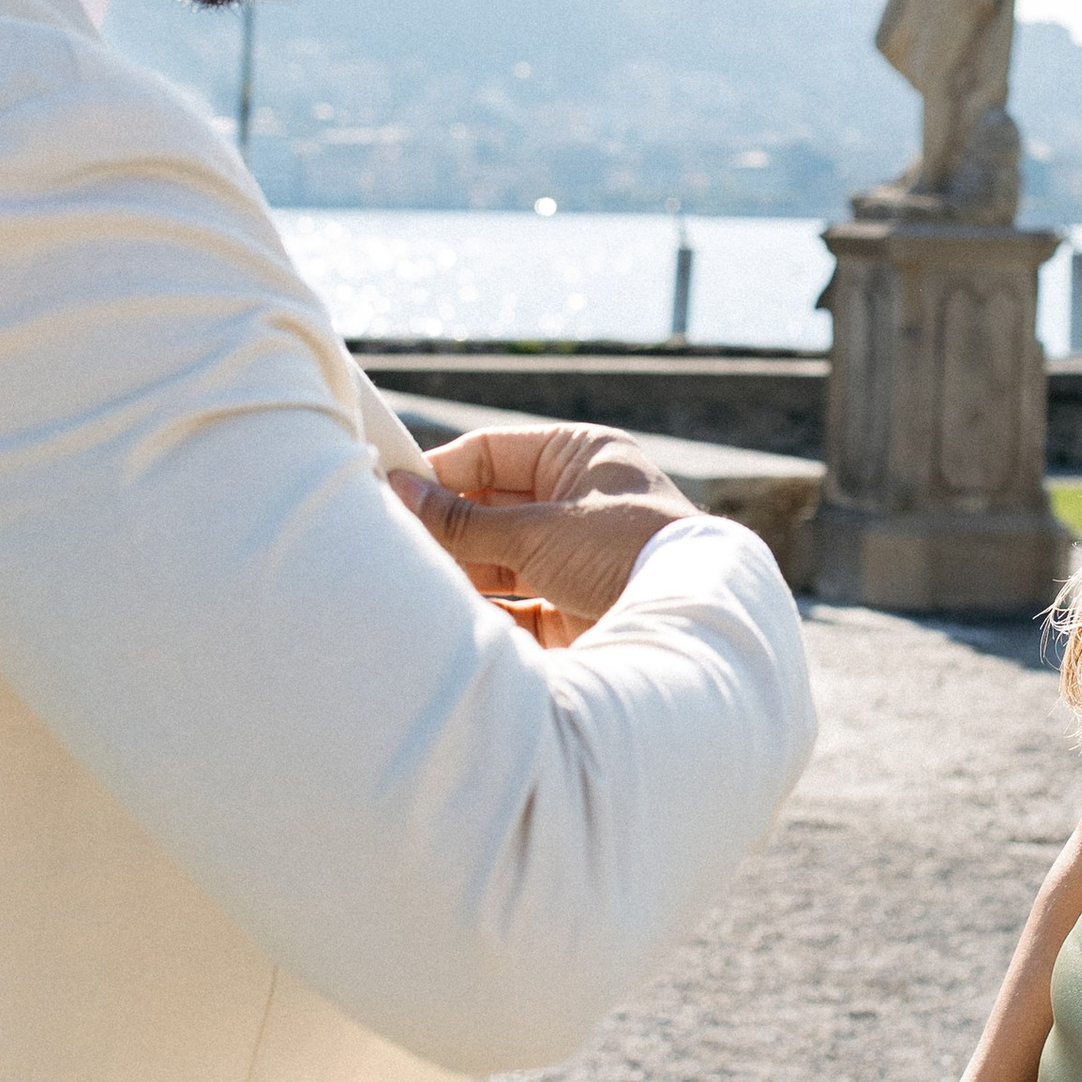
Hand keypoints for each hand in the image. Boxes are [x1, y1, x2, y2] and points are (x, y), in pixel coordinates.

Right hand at [390, 422, 692, 643]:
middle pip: (489, 509)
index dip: (438, 473)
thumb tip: (399, 492)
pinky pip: (516, 605)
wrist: (693, 626)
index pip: (488, 455)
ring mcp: (576, 556)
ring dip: (460, 571)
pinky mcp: (574, 608)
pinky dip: (486, 612)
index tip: (387, 494)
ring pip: (499, 559)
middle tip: (389, 545)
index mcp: (578, 457)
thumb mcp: (538, 531)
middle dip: (444, 528)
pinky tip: (450, 616)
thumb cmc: (625, 552)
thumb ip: (464, 520)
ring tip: (411, 581)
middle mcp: (577, 502)